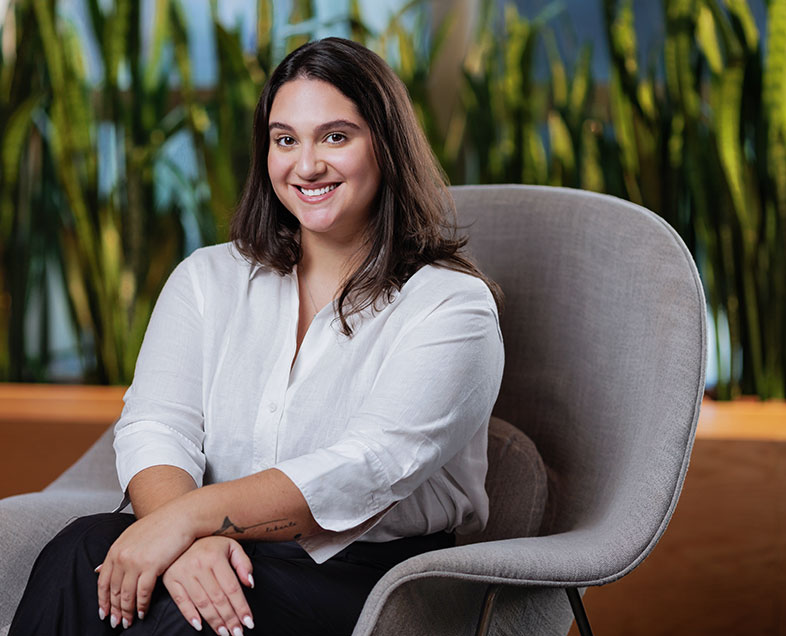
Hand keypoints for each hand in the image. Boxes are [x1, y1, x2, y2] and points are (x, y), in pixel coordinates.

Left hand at [96, 508, 193, 628]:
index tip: (103, 612)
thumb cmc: (161, 524)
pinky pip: (143, 592)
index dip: (103, 600)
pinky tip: (143, 611)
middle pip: (114, 591)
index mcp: (116, 549)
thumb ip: (117, 554)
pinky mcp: (151, 566)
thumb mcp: (132, 535)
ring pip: (127, 595)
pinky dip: (142, 605)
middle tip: (116, 622)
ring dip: (127, 611)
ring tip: (129, 621)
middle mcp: (122, 556)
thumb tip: (98, 570)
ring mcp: (136, 562)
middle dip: (114, 610)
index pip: (103, 581)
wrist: (180, 516)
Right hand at [163, 536, 254, 634]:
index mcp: (215, 557)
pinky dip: (190, 615)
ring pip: (201, 602)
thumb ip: (243, 563)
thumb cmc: (210, 542)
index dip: (241, 607)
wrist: (180, 532)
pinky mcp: (171, 580)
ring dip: (214, 621)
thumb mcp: (230, 545)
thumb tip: (250, 584)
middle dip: (229, 618)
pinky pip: (181, 601)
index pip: (232, 588)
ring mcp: (183, 573)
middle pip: (218, 598)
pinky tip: (199, 625)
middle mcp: (199, 566)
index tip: (249, 622)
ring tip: (224, 633)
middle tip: (238, 633)